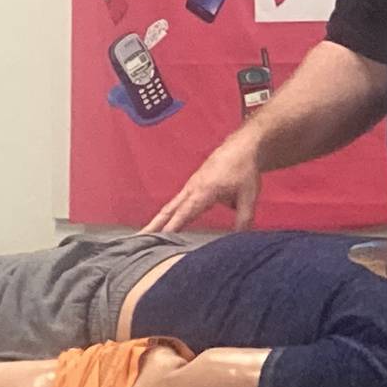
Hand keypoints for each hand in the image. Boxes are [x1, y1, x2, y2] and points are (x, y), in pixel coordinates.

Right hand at [144, 133, 261, 232]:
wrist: (241, 146)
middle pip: (169, 210)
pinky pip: (177, 202)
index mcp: (204, 191)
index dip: (172, 227)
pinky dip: (167, 214)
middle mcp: (192, 188)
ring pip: (170, 206)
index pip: (185, 213)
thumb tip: (240, 238)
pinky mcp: (193, 185)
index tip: (159, 240)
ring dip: (157, 220)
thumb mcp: (249, 195)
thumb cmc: (244, 170)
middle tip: (138, 239)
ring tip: (144, 236)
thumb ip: (244, 218)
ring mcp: (190, 186)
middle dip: (154, 225)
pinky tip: (164, 224)